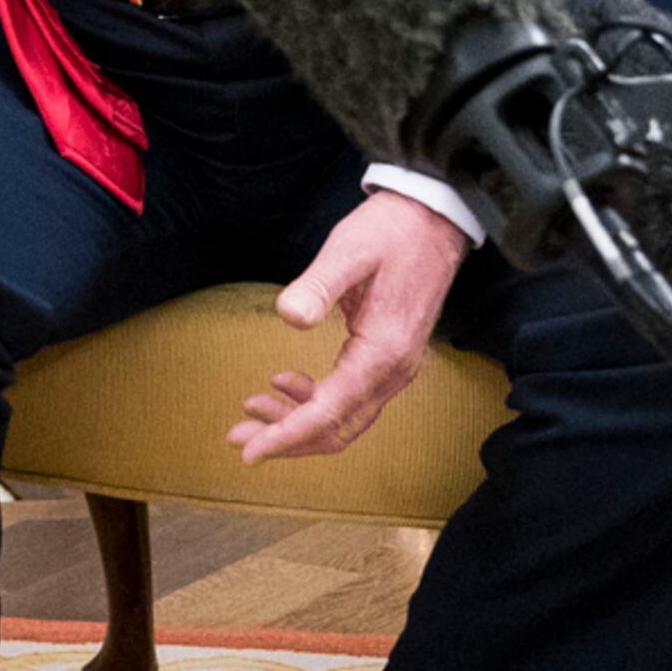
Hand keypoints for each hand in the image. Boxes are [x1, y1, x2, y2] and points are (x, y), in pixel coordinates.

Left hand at [231, 189, 467, 462]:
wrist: (433, 218)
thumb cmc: (390, 232)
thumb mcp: (348, 251)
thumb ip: (317, 285)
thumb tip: (288, 317)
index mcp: (383, 352)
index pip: (330, 411)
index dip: (288, 435)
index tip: (250, 452)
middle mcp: (395, 371)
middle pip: (338, 428)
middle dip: (287, 439)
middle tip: (238, 437)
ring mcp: (396, 368)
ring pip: (345, 418)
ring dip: (298, 422)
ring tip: (252, 411)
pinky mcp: (390, 358)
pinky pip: (352, 397)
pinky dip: (316, 401)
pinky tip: (284, 382)